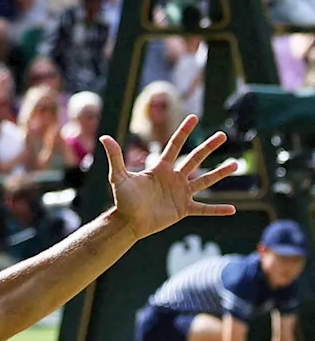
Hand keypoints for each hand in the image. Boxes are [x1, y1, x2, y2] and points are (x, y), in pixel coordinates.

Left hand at [97, 115, 236, 240]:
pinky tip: (232, 209)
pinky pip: (204, 209)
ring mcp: (181, 193)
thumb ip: (116, 157)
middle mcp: (174, 178)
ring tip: (235, 164)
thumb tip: (104, 136)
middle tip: (223, 135)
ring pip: (205, 181)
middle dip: (208, 147)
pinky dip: (217, 210)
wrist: (128, 222)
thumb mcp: (119, 177)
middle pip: (195, 159)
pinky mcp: (184, 209)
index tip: (193, 117)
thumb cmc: (123, 200)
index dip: (183, 131)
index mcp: (161, 168)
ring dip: (220, 173)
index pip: (174, 145)